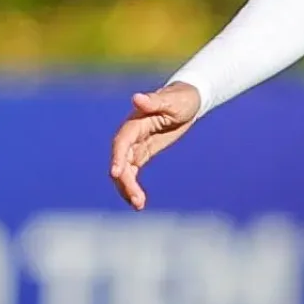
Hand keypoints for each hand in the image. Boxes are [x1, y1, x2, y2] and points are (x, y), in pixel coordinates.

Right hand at [108, 82, 202, 211]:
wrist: (187, 100)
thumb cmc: (181, 98)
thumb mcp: (172, 100)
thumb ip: (154, 101)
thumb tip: (136, 98)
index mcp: (135, 123)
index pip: (122, 142)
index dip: (117, 157)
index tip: (116, 174)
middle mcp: (130, 136)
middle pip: (121, 161)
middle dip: (124, 181)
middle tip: (136, 199)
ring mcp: (134, 146)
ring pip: (124, 170)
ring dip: (127, 188)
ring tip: (138, 205)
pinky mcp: (141, 154)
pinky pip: (131, 173)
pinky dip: (132, 187)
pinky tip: (138, 203)